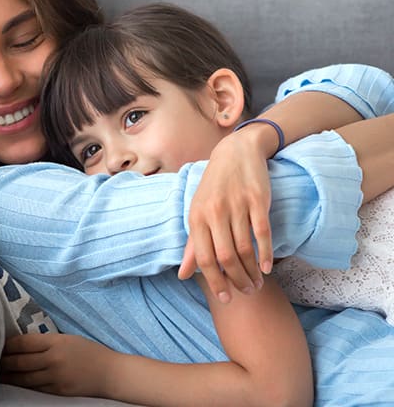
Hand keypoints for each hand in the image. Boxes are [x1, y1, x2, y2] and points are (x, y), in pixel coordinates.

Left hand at [0, 333, 112, 397]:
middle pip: (20, 362)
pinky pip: (34, 389)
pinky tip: (11, 384)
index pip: (24, 343)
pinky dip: (20, 386)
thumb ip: (47, 341)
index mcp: (56, 342)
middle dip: (3, 362)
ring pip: (23, 378)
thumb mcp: (68, 339)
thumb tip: (23, 343)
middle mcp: (53, 360)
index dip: (8, 345)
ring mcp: (54, 378)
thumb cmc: (89, 351)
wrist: (109, 373)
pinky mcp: (57, 392)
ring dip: (7, 376)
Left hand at [178, 131, 272, 302]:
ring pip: (244, 248)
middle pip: (226, 257)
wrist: (235, 152)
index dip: (215, 281)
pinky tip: (267, 267)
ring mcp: (236, 205)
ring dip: (252, 271)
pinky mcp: (257, 199)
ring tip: (257, 283)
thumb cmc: (214, 187)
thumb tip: (183, 275)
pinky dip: (265, 254)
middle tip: (247, 292)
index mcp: (197, 216)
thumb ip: (193, 244)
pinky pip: (262, 233)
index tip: (226, 298)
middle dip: (237, 280)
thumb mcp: (199, 212)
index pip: (204, 257)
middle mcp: (215, 211)